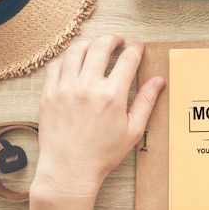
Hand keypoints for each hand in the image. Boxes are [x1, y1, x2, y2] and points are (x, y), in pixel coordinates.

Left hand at [35, 35, 164, 196]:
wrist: (69, 170)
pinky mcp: (49, 94)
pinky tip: (74, 62)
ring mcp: (65, 88)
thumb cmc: (102, 154)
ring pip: (76, 51)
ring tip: (96, 47)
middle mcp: (88, 87)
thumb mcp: (133, 130)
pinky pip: (56, 66)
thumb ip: (146, 101)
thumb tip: (159, 81)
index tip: (138, 45)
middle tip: (118, 41)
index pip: (128, 59)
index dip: (136, 48)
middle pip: (101, 47)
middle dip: (113, 39)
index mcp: (112, 95)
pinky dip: (66, 59)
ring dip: (89, 44)